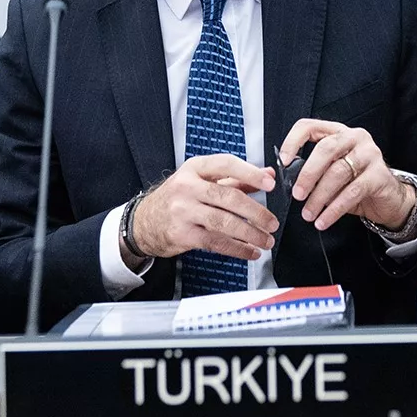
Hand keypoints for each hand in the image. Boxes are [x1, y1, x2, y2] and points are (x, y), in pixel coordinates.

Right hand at [127, 153, 276, 264]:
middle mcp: (187, 187)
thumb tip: (268, 173)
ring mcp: (183, 211)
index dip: (250, 173)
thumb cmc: (177, 198)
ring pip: (224, 222)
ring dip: (250, 234)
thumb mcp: (202, 180)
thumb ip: (236, 178)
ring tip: (265, 240)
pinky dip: (237, 249)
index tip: (269, 183)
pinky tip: (250, 252)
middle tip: (272, 222)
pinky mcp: (183, 234)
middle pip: (228, 198)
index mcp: (194, 168)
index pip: (226, 164)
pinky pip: (216, 242)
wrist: (144, 222)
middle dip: (256, 212)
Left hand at [279, 118, 414, 233]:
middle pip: (326, 149)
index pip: (310, 126)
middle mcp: (355, 138)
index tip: (283, 161)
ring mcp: (370, 154)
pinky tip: (324, 220)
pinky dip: (334, 209)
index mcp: (338, 132)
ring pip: (338, 172)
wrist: (389, 199)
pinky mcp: (379, 175)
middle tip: (297, 194)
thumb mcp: (332, 172)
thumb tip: (290, 181)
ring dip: (319, 197)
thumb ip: (314, 170)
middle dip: (307, 174)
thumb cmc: (356, 183)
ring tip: (309, 214)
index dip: (293, 142)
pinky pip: (352, 192)